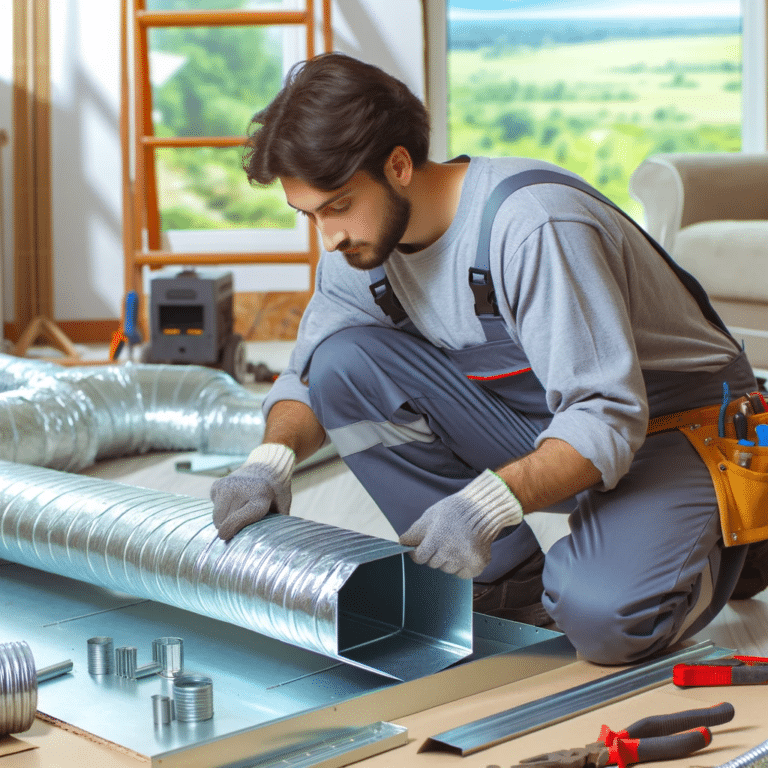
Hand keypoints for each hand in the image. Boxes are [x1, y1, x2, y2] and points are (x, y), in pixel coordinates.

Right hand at [210, 443, 294, 539]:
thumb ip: (277, 525)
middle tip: (241, 526)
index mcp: (260, 497)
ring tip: (238, 514)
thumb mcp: (283, 507)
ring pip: (216, 517)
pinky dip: (220, 509)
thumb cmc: (276, 492)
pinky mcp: (217, 484)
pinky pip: (213, 506)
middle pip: (224, 522)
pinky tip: (233, 502)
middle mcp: (240, 489)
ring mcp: (226, 486)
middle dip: (230, 529)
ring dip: (224, 521)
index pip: (238, 518)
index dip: (230, 530)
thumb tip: (273, 545)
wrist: (267, 466)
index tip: (224, 538)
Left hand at [398, 469, 523, 578]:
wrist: (482, 509)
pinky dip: (461, 566)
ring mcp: (465, 560)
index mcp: (436, 538)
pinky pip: (461, 574)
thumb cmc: (454, 510)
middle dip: (434, 554)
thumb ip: (415, 532)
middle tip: (442, 540)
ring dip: (447, 560)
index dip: (418, 552)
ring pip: (447, 569)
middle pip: (433, 564)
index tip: (421, 547)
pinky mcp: (477, 565)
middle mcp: (451, 551)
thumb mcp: (430, 516)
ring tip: (455, 543)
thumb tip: (401, 542)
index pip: (420, 557)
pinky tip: (464, 551)